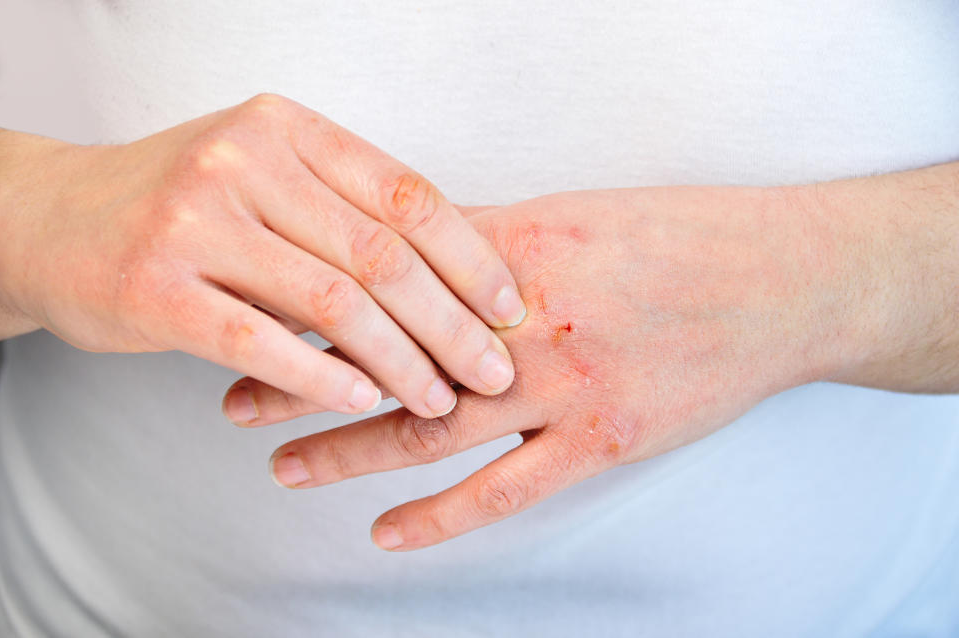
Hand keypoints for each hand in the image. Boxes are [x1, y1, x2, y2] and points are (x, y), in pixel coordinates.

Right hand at [0, 94, 525, 417]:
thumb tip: (457, 274)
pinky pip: (259, 341)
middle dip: (451, 323)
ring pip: (331, 301)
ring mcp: (195, 222)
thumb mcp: (264, 174)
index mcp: (287, 129)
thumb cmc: (181, 204)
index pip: (406, 195)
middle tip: (492, 371)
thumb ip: (343, 206)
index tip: (510, 308)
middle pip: (380, 253)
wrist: (52, 218)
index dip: (469, 257)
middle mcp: (243, 161)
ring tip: (439, 399)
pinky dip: (322, 376)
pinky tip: (365, 401)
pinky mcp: (156, 287)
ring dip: (400, 360)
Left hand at [250, 185, 848, 549]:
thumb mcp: (576, 216)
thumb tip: (412, 257)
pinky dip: (438, 516)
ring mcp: (564, 388)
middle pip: (391, 356)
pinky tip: (384, 530)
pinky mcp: (602, 440)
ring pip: (432, 427)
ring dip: (349, 448)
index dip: (317, 303)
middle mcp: (527, 322)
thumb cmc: (678, 237)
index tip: (261, 315)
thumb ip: (490, 241)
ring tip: (284, 463)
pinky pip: (505, 489)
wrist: (779, 281)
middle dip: (305, 380)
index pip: (387, 280)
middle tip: (236, 395)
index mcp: (516, 251)